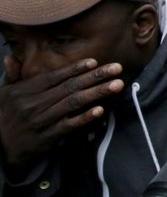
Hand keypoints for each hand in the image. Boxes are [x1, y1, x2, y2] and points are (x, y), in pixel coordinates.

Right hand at [0, 56, 123, 171]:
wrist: (1, 147)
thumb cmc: (7, 115)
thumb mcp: (5, 93)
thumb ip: (13, 75)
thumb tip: (11, 56)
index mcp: (25, 90)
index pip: (55, 77)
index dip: (75, 68)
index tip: (95, 62)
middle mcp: (34, 104)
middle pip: (69, 87)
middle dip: (95, 77)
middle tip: (117, 68)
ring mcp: (42, 120)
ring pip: (73, 103)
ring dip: (97, 93)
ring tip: (117, 84)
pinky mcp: (48, 137)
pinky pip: (69, 125)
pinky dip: (84, 117)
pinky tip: (100, 110)